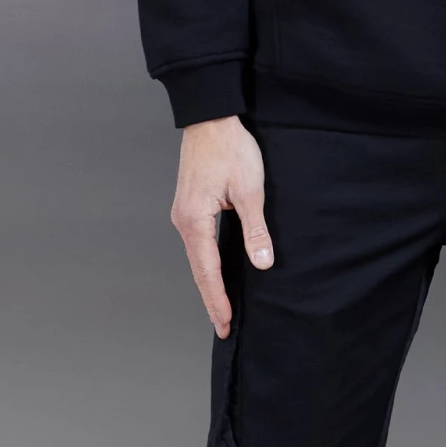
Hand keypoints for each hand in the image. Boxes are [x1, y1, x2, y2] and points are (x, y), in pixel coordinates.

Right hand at [171, 116, 273, 338]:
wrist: (211, 118)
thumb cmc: (230, 149)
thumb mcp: (250, 190)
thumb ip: (256, 230)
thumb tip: (262, 263)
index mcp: (195, 220)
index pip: (208, 270)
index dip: (218, 298)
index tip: (225, 322)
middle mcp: (183, 221)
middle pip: (198, 270)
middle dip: (211, 300)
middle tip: (223, 327)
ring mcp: (184, 215)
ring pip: (197, 259)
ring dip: (208, 284)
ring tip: (220, 308)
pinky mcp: (190, 208)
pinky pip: (198, 245)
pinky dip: (206, 265)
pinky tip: (215, 275)